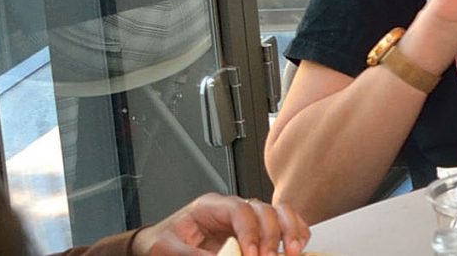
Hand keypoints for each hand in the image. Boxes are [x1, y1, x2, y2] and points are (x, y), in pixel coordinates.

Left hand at [131, 194, 307, 255]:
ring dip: (291, 231)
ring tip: (294, 251)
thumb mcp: (167, 248)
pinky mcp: (256, 231)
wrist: (158, 244)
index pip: (240, 209)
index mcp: (210, 206)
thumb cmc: (162, 241)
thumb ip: (190, 255)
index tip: (251, 254)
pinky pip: (284, 224)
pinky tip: (297, 246)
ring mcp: (247, 218)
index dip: (250, 231)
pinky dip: (296, 233)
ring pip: (280, 213)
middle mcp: (233, 208)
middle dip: (273, 235)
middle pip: (264, 210)